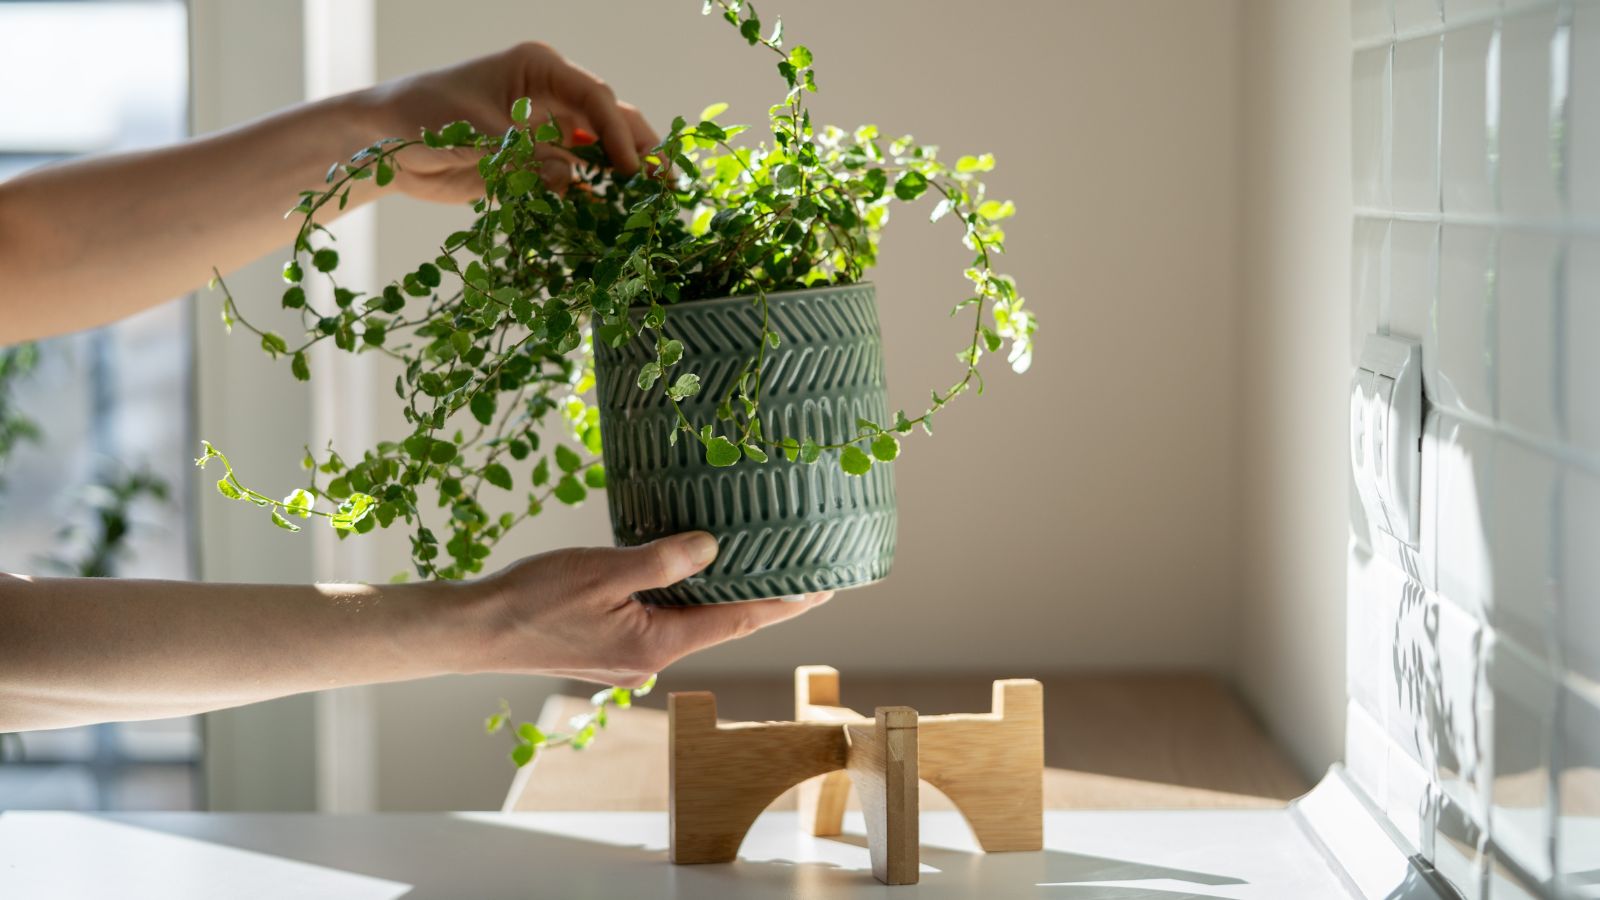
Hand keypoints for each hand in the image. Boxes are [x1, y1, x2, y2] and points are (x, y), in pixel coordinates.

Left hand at [360, 41, 658, 202]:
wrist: (381, 145)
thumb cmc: (419, 118)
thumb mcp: (471, 134)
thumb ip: (523, 158)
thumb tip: (576, 183)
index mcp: (538, 70)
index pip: (594, 97)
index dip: (618, 132)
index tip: (630, 169)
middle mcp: (550, 97)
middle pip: (610, 120)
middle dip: (638, 150)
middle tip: (663, 186)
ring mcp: (545, 131)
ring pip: (598, 152)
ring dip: (622, 178)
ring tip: (650, 207)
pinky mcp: (535, 164)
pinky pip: (573, 180)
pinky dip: (592, 199)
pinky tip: (611, 221)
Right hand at [468, 532, 831, 686]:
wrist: (476, 631)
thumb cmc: (534, 598)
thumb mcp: (605, 569)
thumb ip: (664, 560)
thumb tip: (713, 548)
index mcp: (658, 644)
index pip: (739, 619)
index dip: (785, 602)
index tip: (825, 588)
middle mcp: (651, 659)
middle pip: (720, 623)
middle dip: (760, 598)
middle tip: (803, 571)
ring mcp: (629, 659)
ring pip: (688, 621)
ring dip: (719, 596)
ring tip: (755, 566)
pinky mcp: (610, 649)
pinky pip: (660, 620)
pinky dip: (681, 598)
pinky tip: (687, 575)